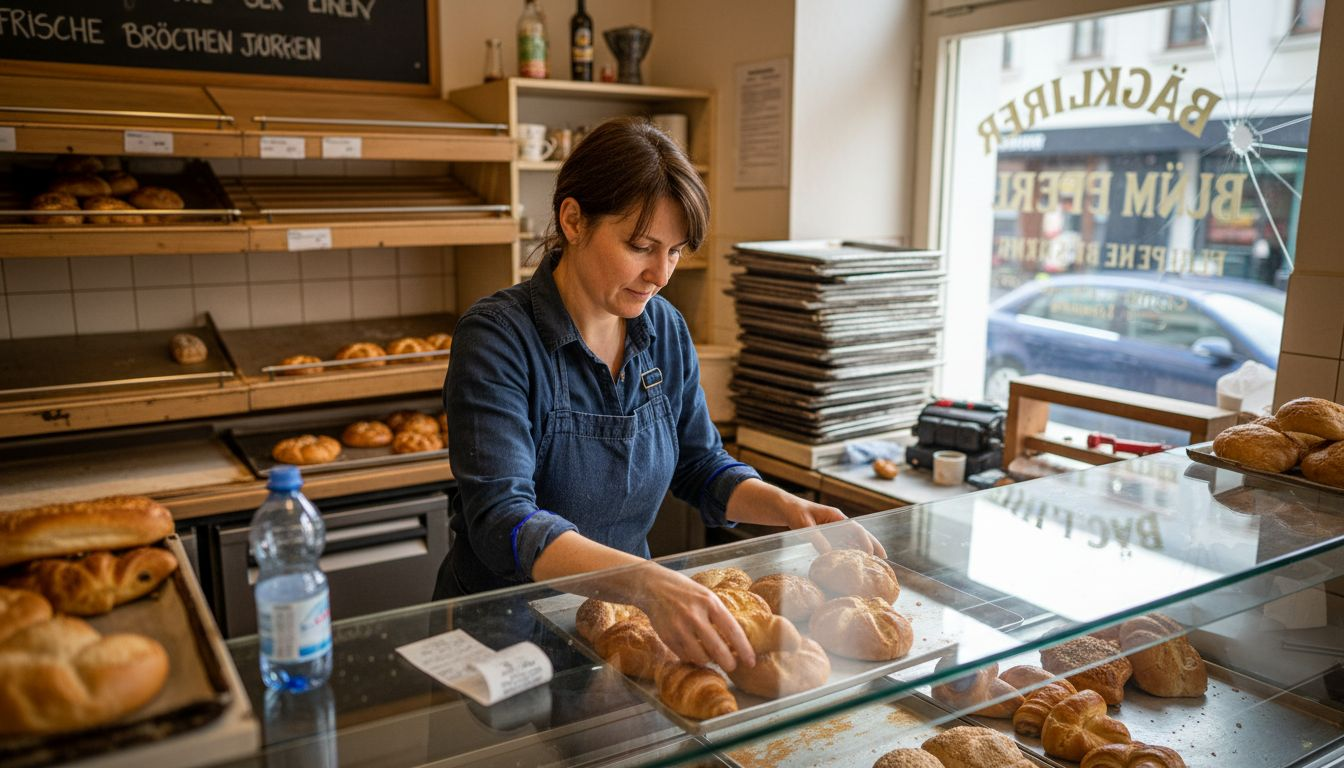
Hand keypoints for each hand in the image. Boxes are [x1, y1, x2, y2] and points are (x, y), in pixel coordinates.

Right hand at [632, 564, 755, 671]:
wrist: (654, 586)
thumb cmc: (686, 592)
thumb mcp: (706, 596)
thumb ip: (719, 616)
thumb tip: (736, 642)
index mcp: (710, 603)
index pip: (732, 631)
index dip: (744, 649)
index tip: (751, 662)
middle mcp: (695, 615)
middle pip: (717, 649)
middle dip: (728, 663)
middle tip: (732, 667)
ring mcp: (679, 627)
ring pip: (700, 657)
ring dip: (708, 660)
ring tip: (709, 655)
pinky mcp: (667, 637)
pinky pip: (685, 656)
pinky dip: (692, 657)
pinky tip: (693, 650)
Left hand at [777, 495, 887, 558]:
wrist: (787, 508)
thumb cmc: (795, 513)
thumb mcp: (805, 526)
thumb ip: (817, 539)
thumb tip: (829, 554)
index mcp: (836, 516)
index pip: (855, 528)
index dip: (864, 541)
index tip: (869, 554)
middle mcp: (839, 521)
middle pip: (861, 533)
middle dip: (873, 544)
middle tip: (885, 558)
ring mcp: (835, 527)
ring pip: (854, 539)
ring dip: (864, 549)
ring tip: (875, 562)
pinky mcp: (829, 534)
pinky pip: (844, 543)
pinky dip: (852, 551)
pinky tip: (856, 561)